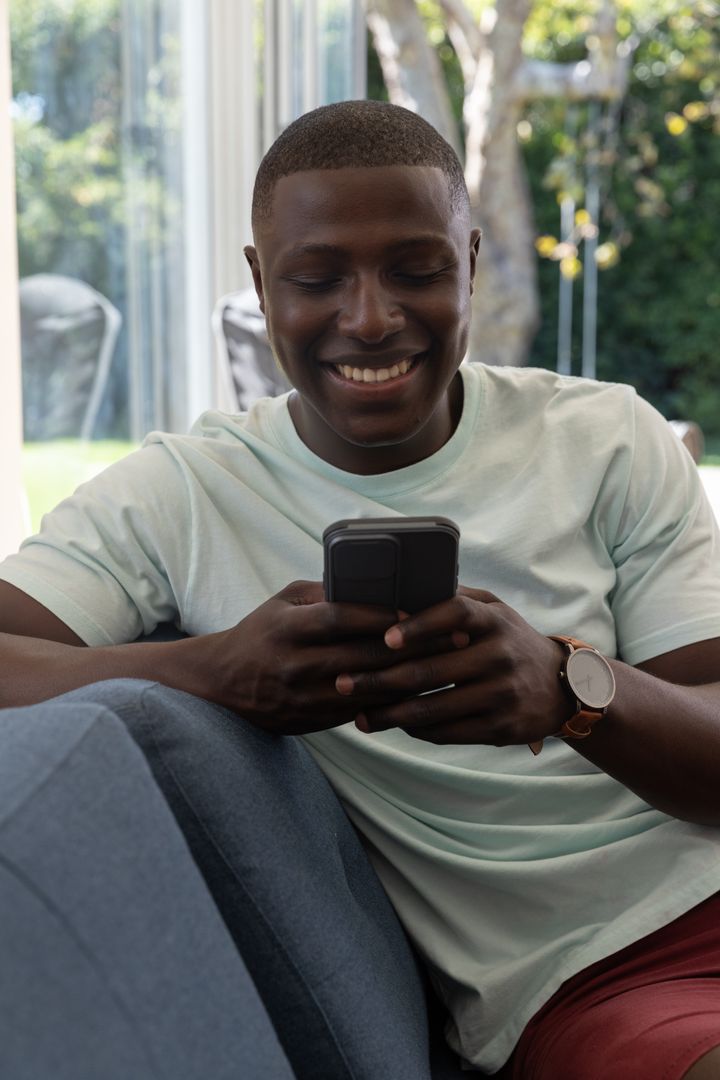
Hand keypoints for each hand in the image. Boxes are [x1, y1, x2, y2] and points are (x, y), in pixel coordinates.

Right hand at [197, 581, 464, 735]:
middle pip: (363, 656)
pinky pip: (361, 713)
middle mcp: (296, 663)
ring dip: (412, 679)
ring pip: (369, 689)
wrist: (223, 686)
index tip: (416, 612)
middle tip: (454, 638)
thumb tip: (371, 583)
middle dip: (413, 647)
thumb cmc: (260, 634)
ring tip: (449, 667)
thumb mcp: (282, 603)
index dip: (379, 616)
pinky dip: (393, 703)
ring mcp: (305, 697)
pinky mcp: (314, 721)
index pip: (339, 618)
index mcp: (288, 627)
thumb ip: (323, 593)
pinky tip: (422, 693)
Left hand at [334, 587, 572, 746]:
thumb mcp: (494, 611)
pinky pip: (448, 733)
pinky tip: (395, 726)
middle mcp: (498, 656)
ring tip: (360, 716)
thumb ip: (456, 600)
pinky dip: (417, 731)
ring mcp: (500, 694)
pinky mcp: (500, 728)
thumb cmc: (511, 641)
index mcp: (492, 620)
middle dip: (379, 680)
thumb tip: (403, 588)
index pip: (454, 614)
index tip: (385, 638)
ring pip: (433, 709)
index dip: (418, 625)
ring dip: (390, 714)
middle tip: (343, 683)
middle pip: (429, 670)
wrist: (562, 687)